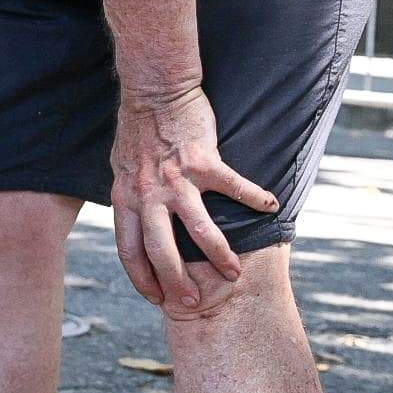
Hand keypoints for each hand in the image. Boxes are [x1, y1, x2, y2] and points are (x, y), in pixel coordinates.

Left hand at [109, 82, 276, 314]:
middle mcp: (148, 193)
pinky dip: (255, 198)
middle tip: (191, 301)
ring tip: (232, 273)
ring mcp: (176, 178)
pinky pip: (234, 186)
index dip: (141, 277)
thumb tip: (133, 219)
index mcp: (125, 197)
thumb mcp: (121, 169)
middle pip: (159, 249)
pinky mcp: (203, 161)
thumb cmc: (138, 129)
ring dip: (218, 255)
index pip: (128, 249)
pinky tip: (271, 207)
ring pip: (199, 228)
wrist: (154, 91)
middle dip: (176, 280)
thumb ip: (129, 196)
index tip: (156, 297)